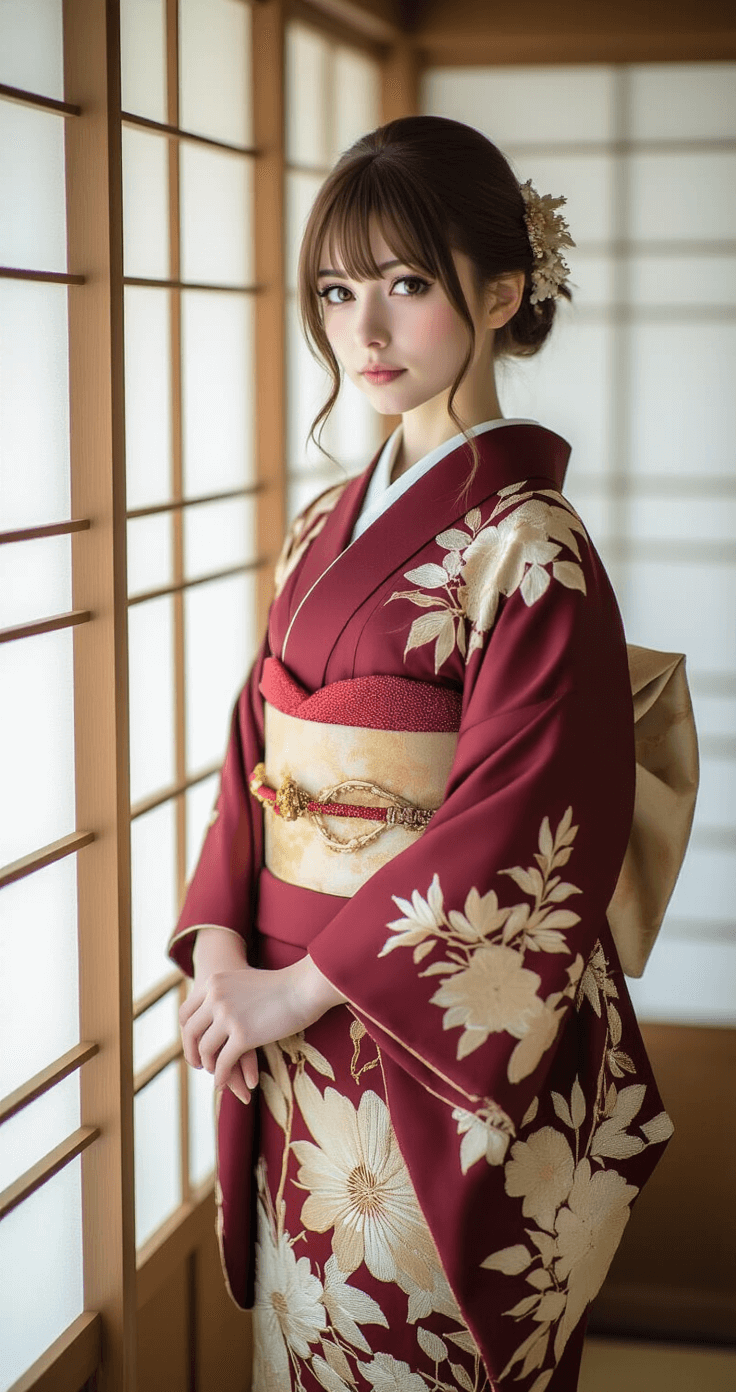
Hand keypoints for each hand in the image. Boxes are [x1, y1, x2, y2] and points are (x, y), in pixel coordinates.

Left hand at [178, 956, 345, 1098]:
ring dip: (210, 1065)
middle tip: (200, 1064)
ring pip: (206, 1049)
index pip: (186, 1013)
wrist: (304, 987)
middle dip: (193, 1052)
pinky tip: (222, 1083)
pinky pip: (223, 1063)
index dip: (187, 1033)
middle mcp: (216, 998)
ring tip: (216, 1073)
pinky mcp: (242, 1036)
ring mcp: (228, 1016)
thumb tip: (216, 1014)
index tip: (194, 1045)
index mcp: (214, 983)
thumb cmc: (282, 986)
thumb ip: (226, 994)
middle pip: (191, 1032)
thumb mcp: (244, 982)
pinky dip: (221, 1076)